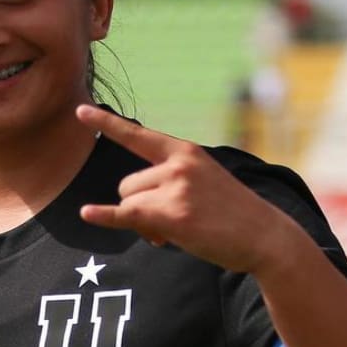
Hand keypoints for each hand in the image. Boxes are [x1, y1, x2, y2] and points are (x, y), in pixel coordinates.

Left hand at [75, 104, 298, 273]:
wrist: (265, 236)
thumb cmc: (234, 214)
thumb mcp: (205, 182)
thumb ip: (169, 183)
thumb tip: (132, 213)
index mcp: (184, 152)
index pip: (138, 135)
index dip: (106, 124)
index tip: (80, 110)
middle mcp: (178, 164)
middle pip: (127, 185)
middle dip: (139, 206)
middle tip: (169, 224)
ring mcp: (176, 188)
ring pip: (130, 205)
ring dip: (143, 223)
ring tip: (174, 232)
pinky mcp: (174, 215)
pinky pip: (127, 214)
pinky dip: (105, 216)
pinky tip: (86, 214)